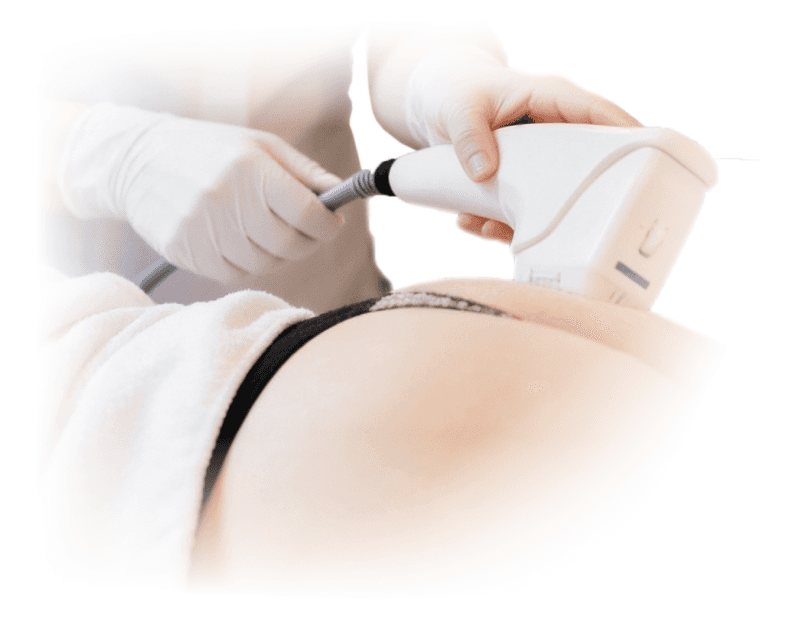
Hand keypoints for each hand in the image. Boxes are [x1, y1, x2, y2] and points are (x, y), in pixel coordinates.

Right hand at [60, 104, 343, 282]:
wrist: (137, 161)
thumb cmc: (209, 150)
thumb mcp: (260, 145)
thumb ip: (305, 172)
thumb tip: (341, 196)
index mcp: (251, 170)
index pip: (309, 214)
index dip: (328, 224)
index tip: (332, 223)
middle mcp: (227, 201)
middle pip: (290, 245)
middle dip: (308, 242)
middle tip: (307, 231)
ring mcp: (204, 230)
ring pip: (265, 263)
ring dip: (277, 253)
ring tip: (268, 231)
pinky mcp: (186, 252)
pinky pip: (235, 273)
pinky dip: (248, 262)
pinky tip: (241, 240)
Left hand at [405, 44, 641, 242]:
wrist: (437, 103)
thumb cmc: (456, 92)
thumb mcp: (459, 109)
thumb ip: (470, 137)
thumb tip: (484, 172)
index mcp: (553, 100)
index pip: (602, 117)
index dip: (627, 142)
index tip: (643, 171)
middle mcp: (555, 131)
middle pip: (585, 169)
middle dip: (572, 202)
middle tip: (556, 225)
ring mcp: (542, 161)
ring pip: (552, 200)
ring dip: (525, 222)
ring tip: (488, 227)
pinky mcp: (523, 183)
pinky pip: (522, 212)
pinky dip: (499, 225)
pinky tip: (473, 223)